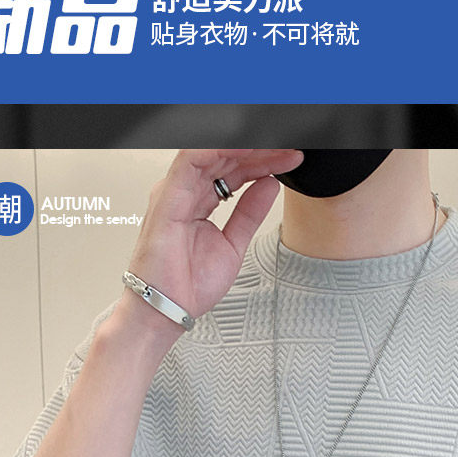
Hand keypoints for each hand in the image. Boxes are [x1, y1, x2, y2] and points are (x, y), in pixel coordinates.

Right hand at [123, 148, 303, 324]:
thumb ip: (249, 212)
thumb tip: (270, 184)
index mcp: (197, 201)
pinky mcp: (166, 198)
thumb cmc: (188, 285)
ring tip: (275, 146)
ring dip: (245, 148)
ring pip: (211, 153)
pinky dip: (219, 150)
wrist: (166, 310)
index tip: (290, 158)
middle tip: (289, 148)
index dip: (262, 160)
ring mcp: (174, 192)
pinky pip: (192, 161)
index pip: (232, 169)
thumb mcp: (233, 245)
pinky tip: (246, 149)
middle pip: (224, 157)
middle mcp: (184, 192)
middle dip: (259, 150)